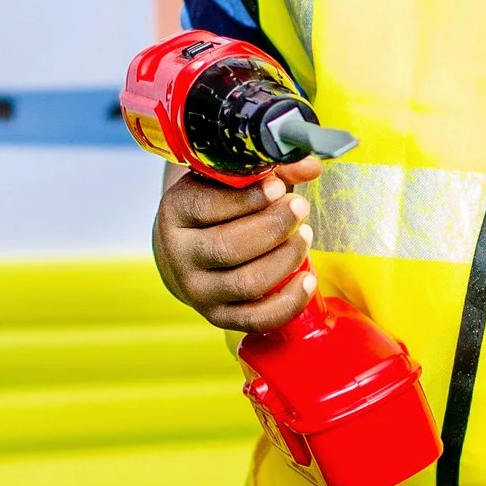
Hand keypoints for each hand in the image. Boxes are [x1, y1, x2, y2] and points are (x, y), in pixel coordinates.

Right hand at [153, 157, 320, 335]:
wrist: (185, 250)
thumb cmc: (213, 207)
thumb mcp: (227, 180)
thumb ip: (268, 168)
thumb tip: (310, 166)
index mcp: (175, 212)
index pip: (207, 206)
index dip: (248, 198)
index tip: (279, 187)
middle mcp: (178, 255)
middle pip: (228, 248)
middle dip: (273, 227)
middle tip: (300, 208)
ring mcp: (197, 291)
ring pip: (246, 283)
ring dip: (285, 259)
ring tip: (305, 236)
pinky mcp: (217, 316)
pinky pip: (255, 319)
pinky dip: (288, 303)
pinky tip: (308, 279)